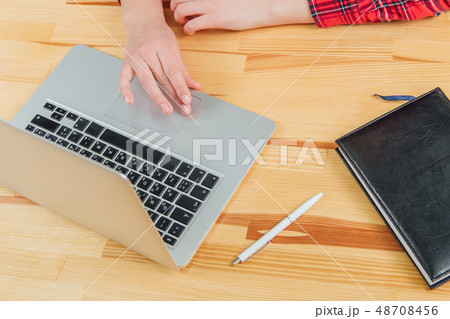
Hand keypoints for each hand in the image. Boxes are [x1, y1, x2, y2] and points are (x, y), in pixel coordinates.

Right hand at [120, 0, 200, 114]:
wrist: (142, 21)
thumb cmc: (159, 35)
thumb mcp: (174, 48)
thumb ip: (183, 69)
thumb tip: (195, 86)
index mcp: (162, 46)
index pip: (173, 71)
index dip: (181, 86)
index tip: (187, 99)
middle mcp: (147, 51)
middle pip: (161, 78)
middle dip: (174, 95)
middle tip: (183, 109)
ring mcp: (135, 57)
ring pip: (146, 81)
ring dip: (157, 97)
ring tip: (167, 109)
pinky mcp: (126, 62)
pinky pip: (123, 78)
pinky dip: (125, 90)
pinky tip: (130, 100)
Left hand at [170, 0, 313, 34]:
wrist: (261, 6)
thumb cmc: (245, 2)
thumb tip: (203, 2)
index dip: (177, 0)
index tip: (181, 6)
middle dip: (174, 9)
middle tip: (181, 17)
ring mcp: (210, 6)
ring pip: (180, 10)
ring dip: (179, 19)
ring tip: (186, 24)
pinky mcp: (215, 19)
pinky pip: (192, 24)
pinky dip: (188, 30)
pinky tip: (193, 32)